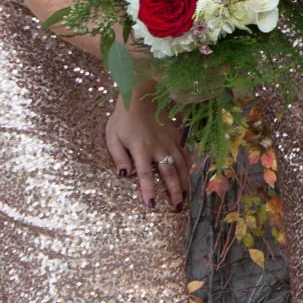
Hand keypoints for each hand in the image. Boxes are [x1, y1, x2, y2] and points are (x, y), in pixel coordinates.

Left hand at [105, 92, 189, 208]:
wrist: (140, 96)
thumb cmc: (122, 118)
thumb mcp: (112, 137)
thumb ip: (118, 156)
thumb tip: (124, 175)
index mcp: (141, 149)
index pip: (146, 175)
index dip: (148, 191)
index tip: (152, 205)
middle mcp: (158, 146)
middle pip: (169, 172)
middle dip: (174, 191)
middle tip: (179, 207)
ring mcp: (169, 140)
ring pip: (180, 163)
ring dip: (184, 180)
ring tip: (186, 195)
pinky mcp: (175, 134)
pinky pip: (185, 152)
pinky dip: (189, 164)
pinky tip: (190, 172)